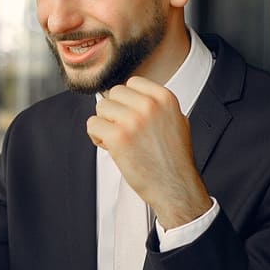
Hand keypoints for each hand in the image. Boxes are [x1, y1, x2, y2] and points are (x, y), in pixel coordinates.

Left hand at [87, 76, 211, 228]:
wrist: (175, 187)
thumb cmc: (174, 159)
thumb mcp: (176, 121)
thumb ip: (157, 105)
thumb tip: (134, 95)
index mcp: (165, 98)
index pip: (132, 82)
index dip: (127, 101)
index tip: (131, 116)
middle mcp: (149, 105)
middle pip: (114, 93)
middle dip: (115, 112)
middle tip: (123, 131)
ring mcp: (133, 120)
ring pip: (101, 108)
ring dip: (105, 124)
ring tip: (118, 141)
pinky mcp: (118, 137)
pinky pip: (93, 124)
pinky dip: (96, 137)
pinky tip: (110, 147)